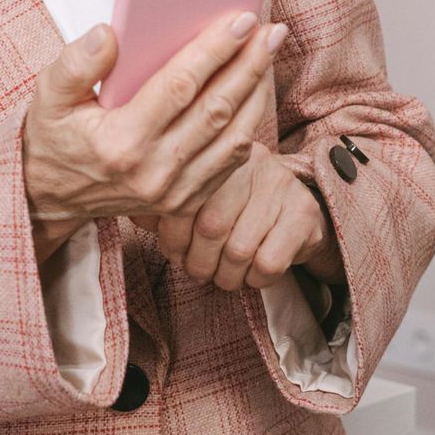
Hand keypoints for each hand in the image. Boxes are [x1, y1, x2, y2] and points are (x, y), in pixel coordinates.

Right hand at [21, 10, 282, 249]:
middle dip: (249, 63)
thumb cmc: (53, 137)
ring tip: (268, 50)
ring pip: (233, 136)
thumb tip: (108, 34)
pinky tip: (255, 88)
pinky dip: (249, 121)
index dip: (215, 50)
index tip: (240, 18)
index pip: (180, 87)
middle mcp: (152, 172)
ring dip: (257, 90)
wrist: (49, 198)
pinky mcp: (186, 202)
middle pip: (217, 109)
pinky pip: (231, 160)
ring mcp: (173, 192)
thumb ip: (75, 64)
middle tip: (270, 28)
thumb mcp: (47, 96)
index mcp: (120, 143)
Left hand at [131, 141, 344, 291]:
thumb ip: (165, 202)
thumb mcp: (201, 198)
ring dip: (226, 276)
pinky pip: (268, 262)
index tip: (174, 253)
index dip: (173, 237)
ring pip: (239, 249)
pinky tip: (251, 273)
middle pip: (212, 227)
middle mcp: (253, 162)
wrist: (297, 214)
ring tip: (223, 275)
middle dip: (199, 262)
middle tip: (199, 271)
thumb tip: (129, 209)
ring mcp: (281, 186)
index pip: (186, 199)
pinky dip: (254, 280)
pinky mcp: (304, 214)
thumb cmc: (237, 208)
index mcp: (219, 155)